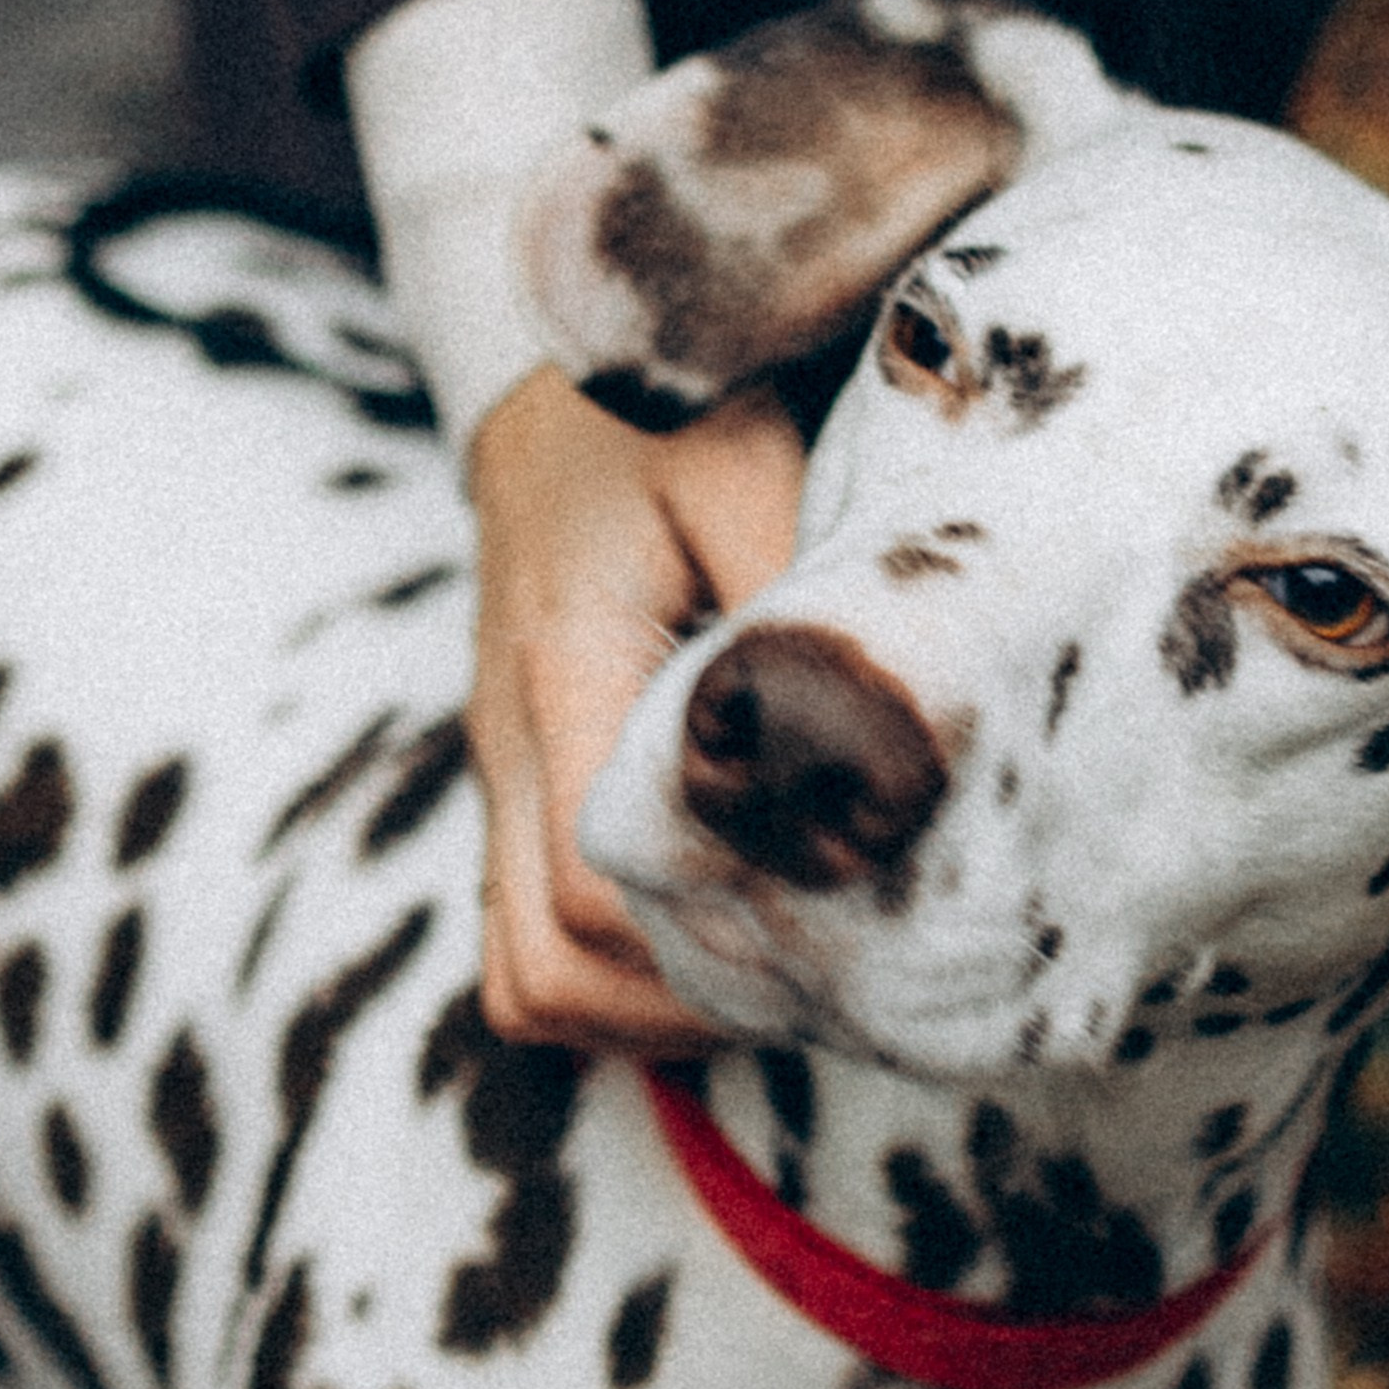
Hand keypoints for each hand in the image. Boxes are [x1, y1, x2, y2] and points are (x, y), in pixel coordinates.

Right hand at [467, 366, 806, 1047]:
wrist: (561, 381)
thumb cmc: (669, 415)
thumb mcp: (752, 468)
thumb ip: (798, 604)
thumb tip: (884, 740)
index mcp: (564, 668)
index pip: (592, 886)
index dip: (706, 945)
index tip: (825, 931)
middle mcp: (511, 741)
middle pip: (550, 966)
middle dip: (681, 1004)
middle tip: (819, 973)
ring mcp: (504, 773)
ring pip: (529, 976)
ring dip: (643, 1006)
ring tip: (776, 967)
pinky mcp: (523, 786)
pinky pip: (531, 940)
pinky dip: (614, 976)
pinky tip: (722, 931)